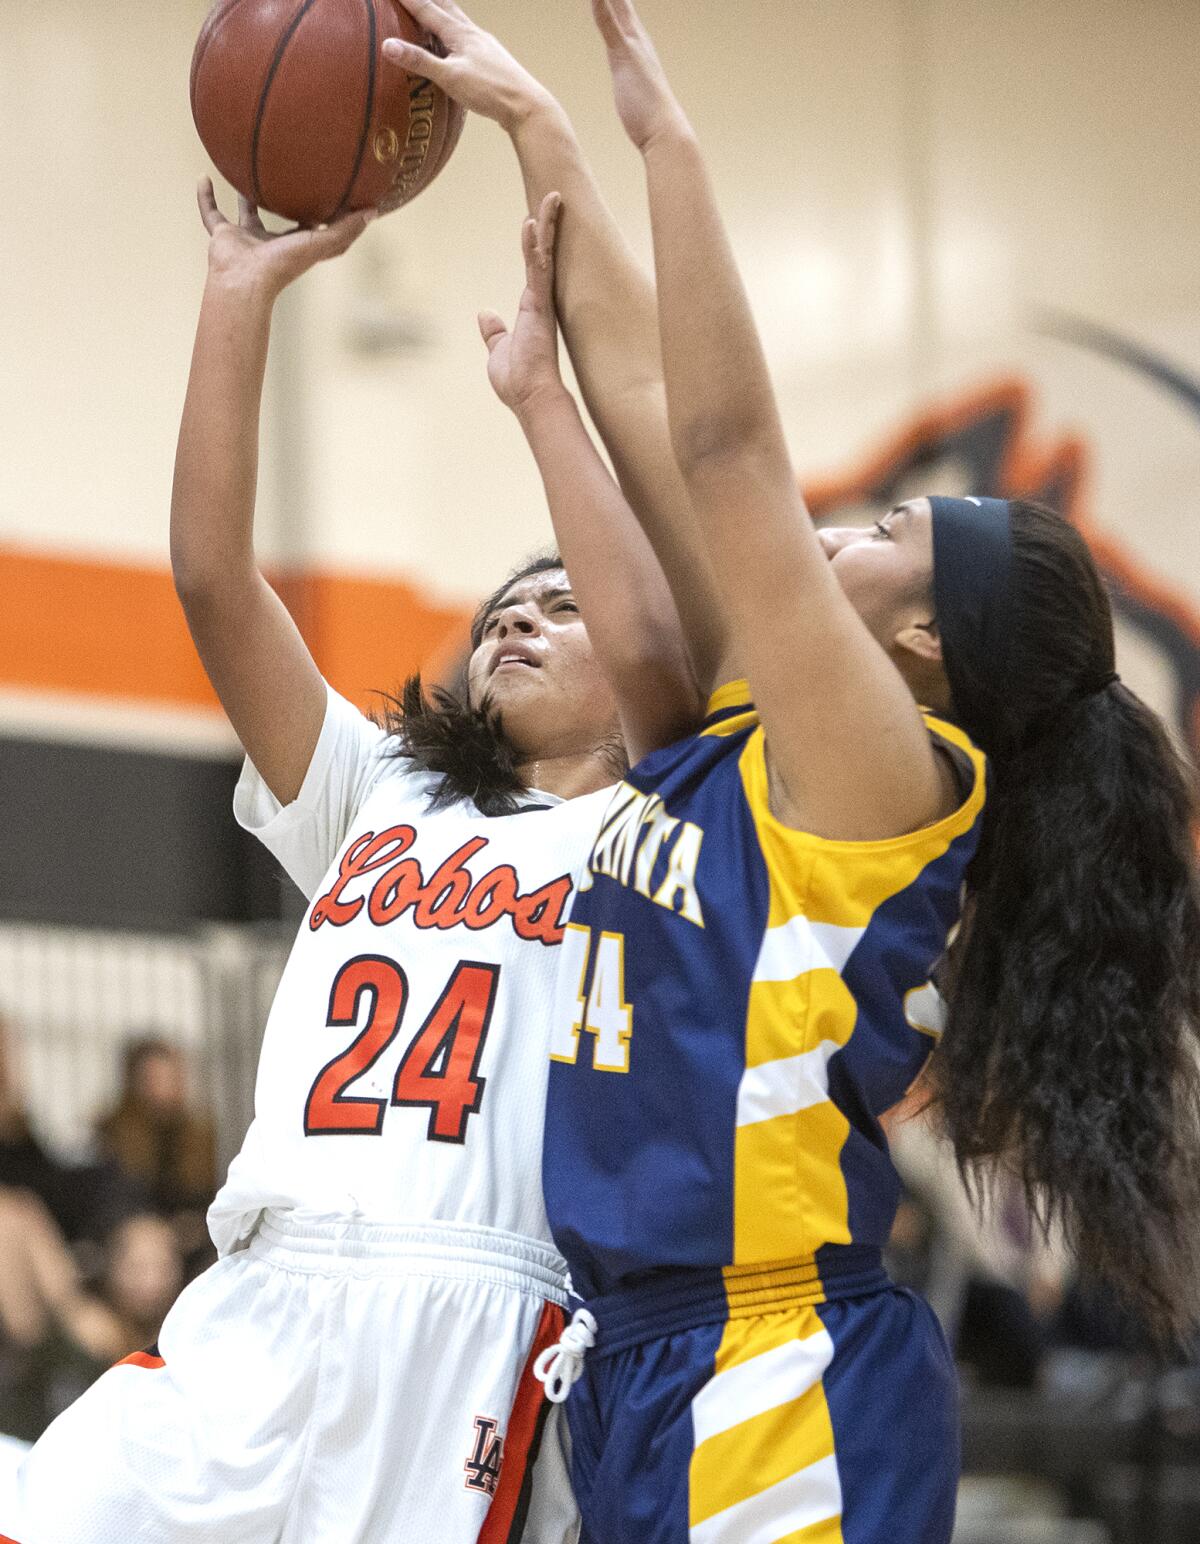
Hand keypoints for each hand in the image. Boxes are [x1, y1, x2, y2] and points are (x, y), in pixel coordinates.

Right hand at [197, 179, 373, 300]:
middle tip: (290, 174)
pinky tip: (203, 176)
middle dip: (285, 201)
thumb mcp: (321, 244)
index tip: (333, 191)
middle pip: (280, 219)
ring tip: (245, 169)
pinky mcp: (222, 236)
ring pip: (245, 212)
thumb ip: (347, 230)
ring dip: (245, 196)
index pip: (313, 228)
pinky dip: (205, 198)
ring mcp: (245, 239)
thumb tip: (373, 211)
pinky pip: (210, 213)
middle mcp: (270, 242)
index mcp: (295, 246)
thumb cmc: (284, 266)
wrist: (245, 282)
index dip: (324, 214)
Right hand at [382, 0, 552, 133]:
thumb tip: (388, 46)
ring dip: (444, 14)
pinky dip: (456, 35)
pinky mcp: (492, 62)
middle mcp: (473, 34)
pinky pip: (469, 41)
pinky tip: (458, 46)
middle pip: (447, 8)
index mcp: (460, 33)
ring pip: (460, 23)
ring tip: (435, 12)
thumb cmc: (489, 90)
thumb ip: (420, 61)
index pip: (428, 9)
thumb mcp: (450, 77)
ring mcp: (485, 46)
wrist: (526, 106)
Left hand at [478, 193, 567, 415]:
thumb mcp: (498, 350)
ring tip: (552, 196)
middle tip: (553, 196)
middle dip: (548, 225)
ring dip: (547, 224)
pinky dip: (536, 245)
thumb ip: (494, 332)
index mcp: (532, 310)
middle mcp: (540, 302)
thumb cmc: (518, 381)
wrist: (531, 398)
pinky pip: (538, 268)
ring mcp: (542, 303)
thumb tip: (485, 315)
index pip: (534, 268)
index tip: (536, 221)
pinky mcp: (540, 307)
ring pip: (544, 254)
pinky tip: (532, 222)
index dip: (535, 244)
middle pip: (544, 254)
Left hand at [591, 0, 687, 151]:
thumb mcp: (632, 88)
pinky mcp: (624, 53)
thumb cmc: (649, 119)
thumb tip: (630, 77)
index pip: (621, 8)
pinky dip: (600, 3)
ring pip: (615, 2)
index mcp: (637, 44)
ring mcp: (632, 43)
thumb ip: (630, 79)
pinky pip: (608, 20)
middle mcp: (637, 38)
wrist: (666, 132)